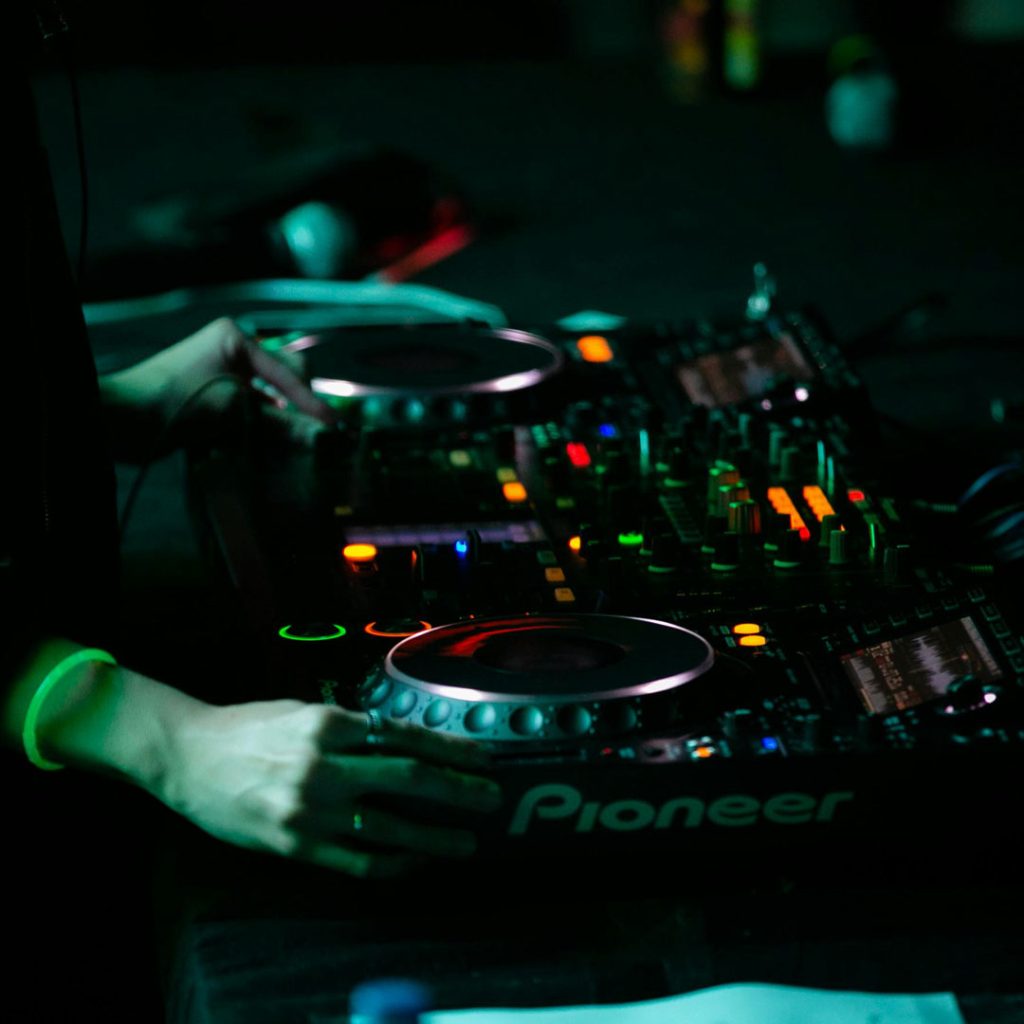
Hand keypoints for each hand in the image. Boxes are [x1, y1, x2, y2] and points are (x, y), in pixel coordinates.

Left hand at [100, 318, 334, 457]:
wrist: (123, 419)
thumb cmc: (177, 400)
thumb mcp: (231, 409)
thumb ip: (278, 422)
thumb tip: (319, 436)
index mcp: (236, 339)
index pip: (287, 371)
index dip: (309, 402)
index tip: (330, 427)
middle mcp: (232, 352)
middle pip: (283, 379)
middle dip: (298, 405)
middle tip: (314, 434)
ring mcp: (223, 376)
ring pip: (269, 398)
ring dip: (282, 420)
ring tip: (299, 443)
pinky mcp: (215, 400)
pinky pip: (251, 411)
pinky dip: (264, 426)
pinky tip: (274, 444)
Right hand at [158, 699, 501, 877]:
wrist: (189, 758)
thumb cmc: (251, 727)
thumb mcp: (305, 712)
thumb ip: (353, 729)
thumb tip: (407, 743)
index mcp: (331, 725)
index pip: (408, 738)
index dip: (451, 750)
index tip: (483, 759)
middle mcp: (325, 767)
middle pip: (410, 780)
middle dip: (459, 791)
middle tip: (491, 799)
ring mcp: (311, 811)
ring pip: (390, 829)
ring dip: (436, 838)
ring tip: (466, 844)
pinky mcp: (296, 846)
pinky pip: (356, 862)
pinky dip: (392, 865)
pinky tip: (415, 863)